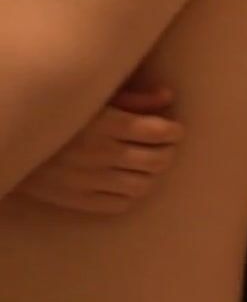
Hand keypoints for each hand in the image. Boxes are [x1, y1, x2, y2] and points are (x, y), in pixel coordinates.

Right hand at [12, 85, 184, 214]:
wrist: (10, 145)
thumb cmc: (56, 115)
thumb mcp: (91, 98)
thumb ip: (131, 98)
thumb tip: (168, 97)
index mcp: (104, 124)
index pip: (158, 132)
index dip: (174, 131)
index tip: (174, 129)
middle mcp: (101, 154)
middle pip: (158, 160)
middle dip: (169, 152)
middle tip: (166, 146)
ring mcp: (90, 180)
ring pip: (144, 185)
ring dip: (154, 174)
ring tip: (151, 164)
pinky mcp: (79, 200)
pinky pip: (121, 204)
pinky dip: (134, 193)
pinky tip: (131, 181)